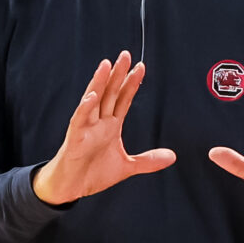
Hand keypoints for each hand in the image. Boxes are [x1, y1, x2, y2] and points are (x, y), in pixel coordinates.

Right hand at [32, 53, 176, 206]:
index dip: (131, 84)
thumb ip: (148, 160)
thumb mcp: (126, 167)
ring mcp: (86, 128)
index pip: (122, 99)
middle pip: (109, 93)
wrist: (71, 187)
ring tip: (106, 65)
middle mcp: (98, 122)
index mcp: (110, 126)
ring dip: (99, 82)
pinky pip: (80, 119)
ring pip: (93, 100)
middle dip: (117, 74)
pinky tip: (92, 96)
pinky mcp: (75, 138)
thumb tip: (172, 157)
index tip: (141, 67)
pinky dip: (85, 108)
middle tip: (126, 55)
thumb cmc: (93, 173)